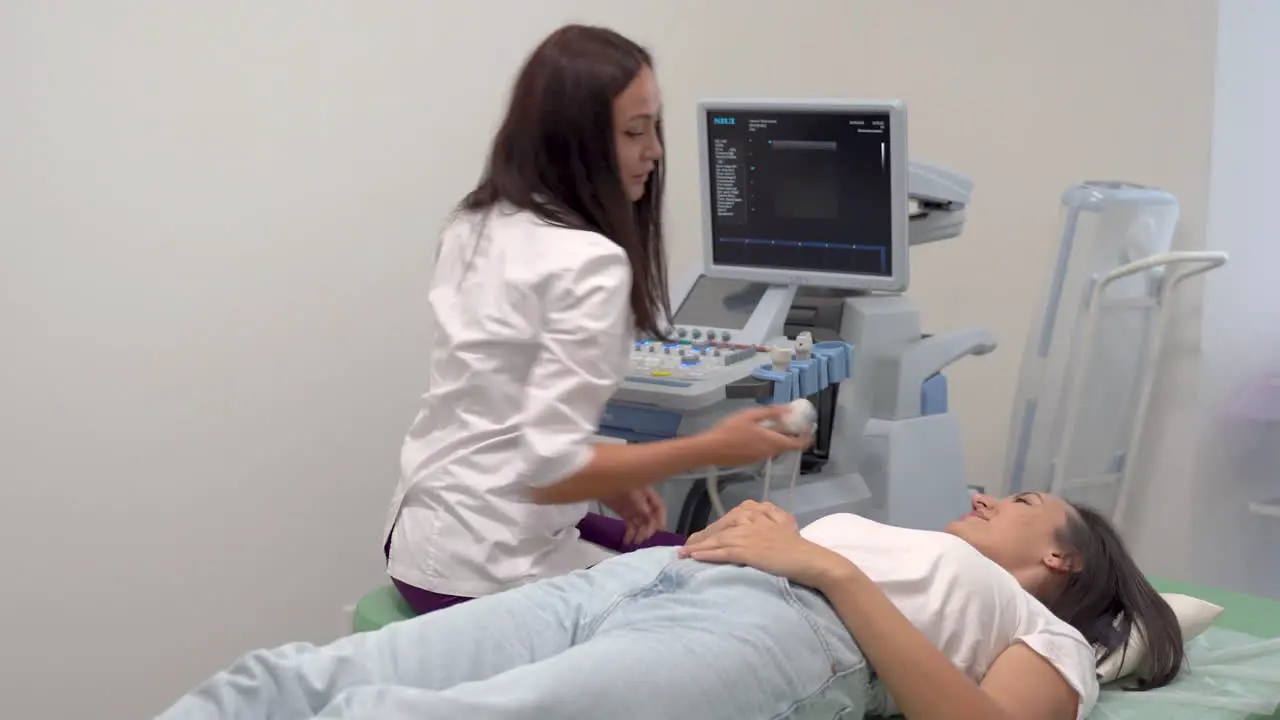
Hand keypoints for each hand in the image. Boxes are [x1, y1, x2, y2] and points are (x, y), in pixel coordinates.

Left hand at [601, 486, 666, 545]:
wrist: (600, 481)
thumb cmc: (618, 482)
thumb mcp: (631, 491)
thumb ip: (640, 503)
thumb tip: (648, 514)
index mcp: (648, 495)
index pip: (659, 508)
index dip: (661, 518)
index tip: (659, 530)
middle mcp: (644, 503)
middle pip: (651, 519)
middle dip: (649, 529)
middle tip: (643, 537)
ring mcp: (634, 509)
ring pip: (641, 524)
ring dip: (640, 534)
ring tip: (634, 542)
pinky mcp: (625, 514)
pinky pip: (630, 526)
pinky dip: (629, 534)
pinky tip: (626, 541)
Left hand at [678, 500, 851, 588]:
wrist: (810, 559)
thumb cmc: (797, 545)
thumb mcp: (782, 522)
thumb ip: (766, 516)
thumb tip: (751, 514)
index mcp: (757, 508)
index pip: (727, 519)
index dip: (711, 531)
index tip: (698, 539)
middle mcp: (750, 517)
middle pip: (718, 528)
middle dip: (700, 539)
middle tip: (685, 548)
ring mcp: (747, 533)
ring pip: (716, 540)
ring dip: (696, 547)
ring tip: (682, 555)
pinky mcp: (746, 549)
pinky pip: (720, 552)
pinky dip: (705, 555)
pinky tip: (693, 558)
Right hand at [696, 406, 811, 466]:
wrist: (711, 450)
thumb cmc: (730, 430)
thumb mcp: (750, 415)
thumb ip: (771, 413)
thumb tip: (789, 409)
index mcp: (773, 442)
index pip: (799, 443)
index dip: (808, 436)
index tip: (810, 426)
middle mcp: (770, 452)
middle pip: (787, 444)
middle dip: (791, 432)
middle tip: (789, 419)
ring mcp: (761, 458)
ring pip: (776, 447)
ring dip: (778, 436)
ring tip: (771, 423)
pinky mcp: (752, 460)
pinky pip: (766, 449)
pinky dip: (768, 441)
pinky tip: (757, 432)